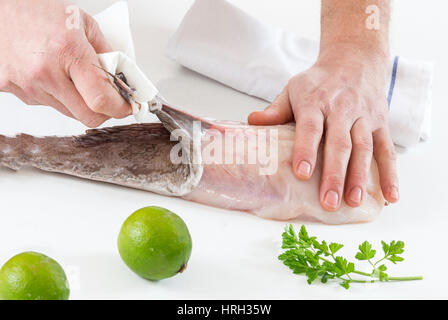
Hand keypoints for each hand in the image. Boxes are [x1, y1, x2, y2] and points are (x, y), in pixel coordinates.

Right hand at [0, 0, 129, 126]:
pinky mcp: (12, 91)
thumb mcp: (81, 22)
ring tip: (71, 75)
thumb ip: (105, 51)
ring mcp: (27, 85)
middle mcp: (46, 73)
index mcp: (68, 51)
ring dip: (78, 101)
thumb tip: (122, 77)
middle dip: (104, 111)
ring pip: (68, 112)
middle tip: (108, 99)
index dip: (120, 108)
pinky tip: (49, 74)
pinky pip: (46, 104)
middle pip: (88, 117)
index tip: (127, 106)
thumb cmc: (34, 9)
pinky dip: (55, 95)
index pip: (101, 99)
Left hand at [248, 49, 397, 210]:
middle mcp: (342, 109)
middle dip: (334, 174)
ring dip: (360, 176)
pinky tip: (390, 196)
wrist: (354, 59)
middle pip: (340, 144)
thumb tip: (252, 121)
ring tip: (353, 201)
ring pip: (364, 148)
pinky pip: (387, 149)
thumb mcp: (293, 89)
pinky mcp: (381, 123)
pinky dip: (391, 173)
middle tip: (329, 201)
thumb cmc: (318, 82)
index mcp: (316, 102)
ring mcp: (364, 117)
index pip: (311, 127)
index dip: (306, 150)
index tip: (301, 173)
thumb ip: (276, 110)